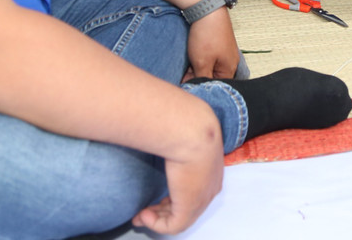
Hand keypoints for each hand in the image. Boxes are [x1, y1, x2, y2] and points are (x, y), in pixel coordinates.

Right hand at [132, 119, 224, 233]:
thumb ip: (176, 143)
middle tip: (142, 213)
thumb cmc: (186, 125)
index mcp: (211, 171)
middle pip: (187, 208)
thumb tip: (161, 137)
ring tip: (140, 216)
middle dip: (162, 212)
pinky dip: (156, 225)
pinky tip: (143, 215)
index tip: (155, 199)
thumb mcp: (185, 135)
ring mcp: (202, 198)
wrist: (192, 129)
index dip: (173, 198)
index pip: (193, 192)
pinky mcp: (189, 206)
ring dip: (157, 219)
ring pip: (180, 219)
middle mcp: (210, 187)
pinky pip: (173, 226)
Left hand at [184, 6, 240, 80]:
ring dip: (197, 66)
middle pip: (212, 76)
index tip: (187, 83)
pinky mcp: (218, 43)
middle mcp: (230, 61)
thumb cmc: (208, 35)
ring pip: (209, 66)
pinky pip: (209, 57)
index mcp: (230, 68)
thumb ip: (201, 78)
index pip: (216, 86)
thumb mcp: (202, 62)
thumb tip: (197, 88)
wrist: (208, 9)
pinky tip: (192, 53)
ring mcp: (224, 51)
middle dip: (197, 75)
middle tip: (185, 72)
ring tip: (188, 61)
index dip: (201, 85)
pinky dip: (200, 57)